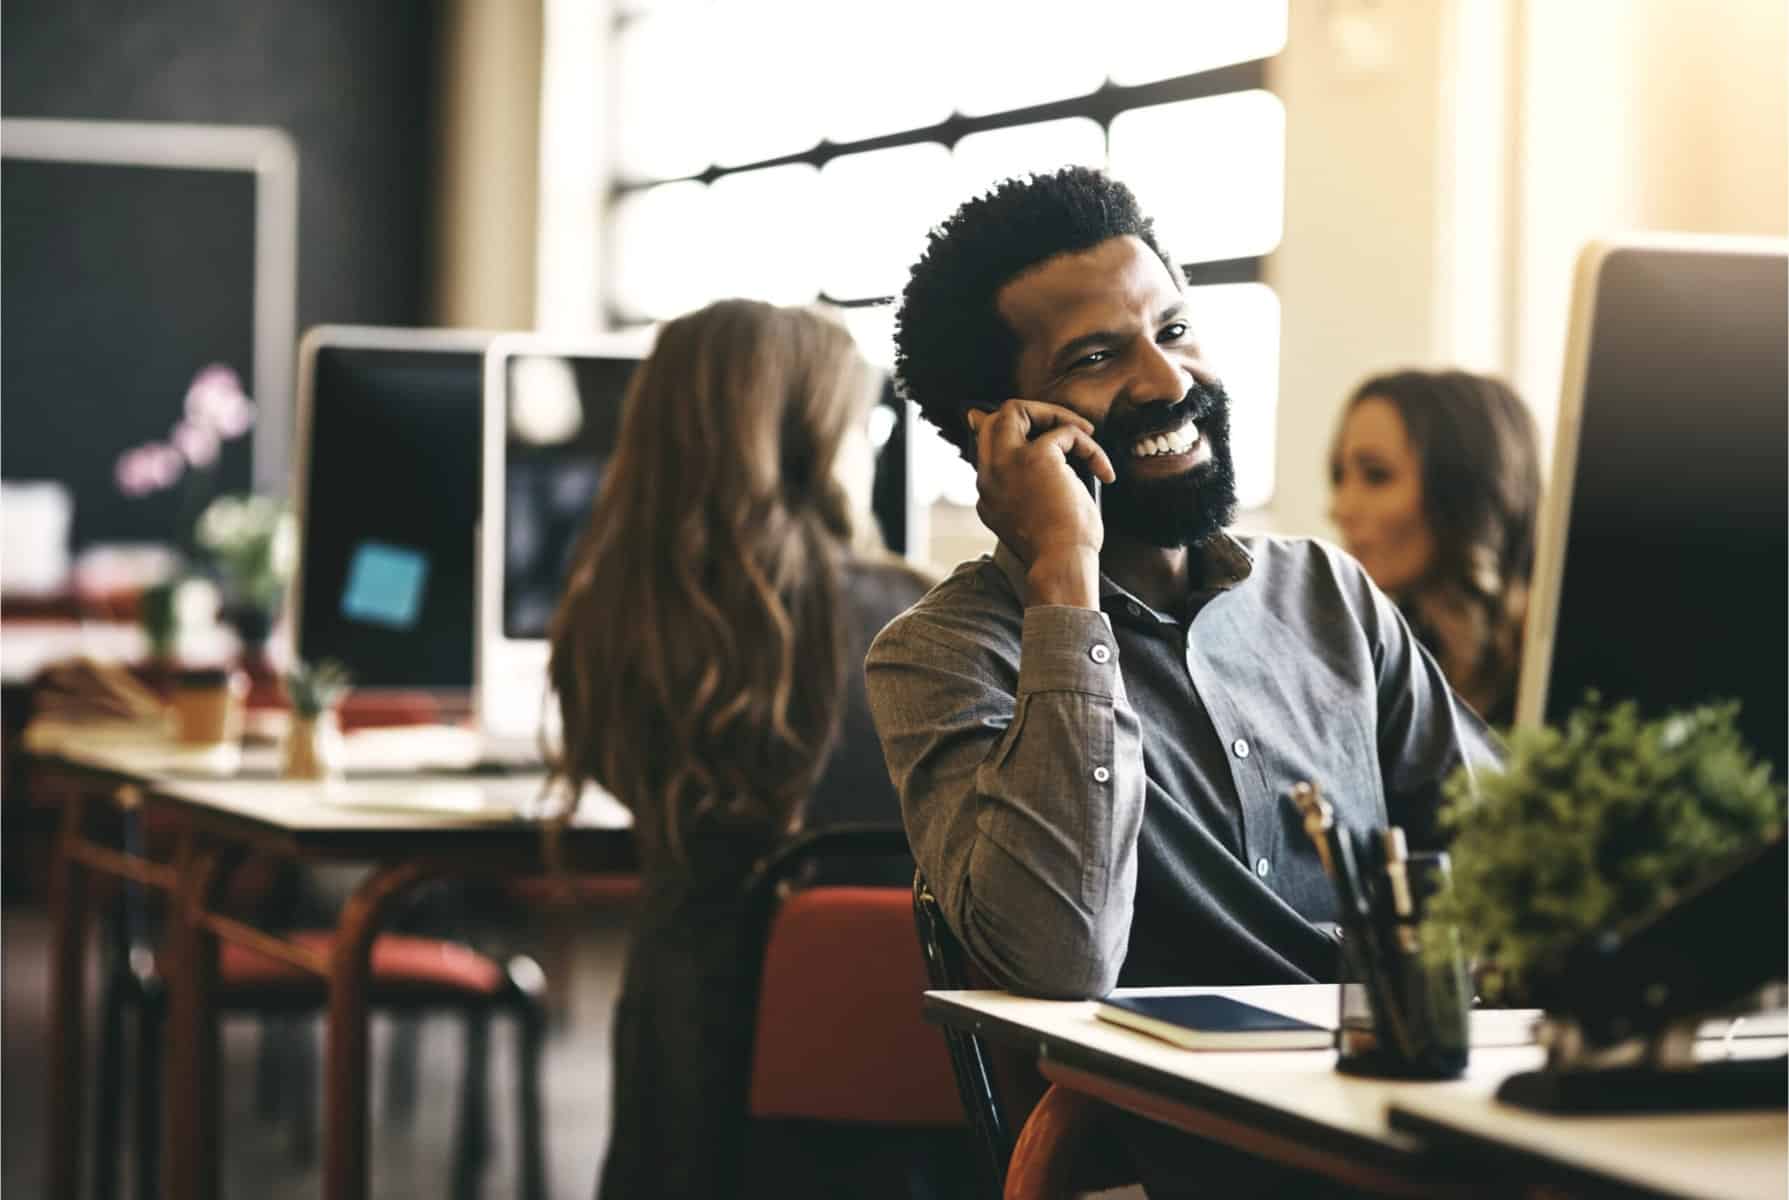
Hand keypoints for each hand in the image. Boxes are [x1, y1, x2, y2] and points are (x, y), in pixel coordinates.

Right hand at [967, 399, 1115, 608]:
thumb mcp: (1035, 518)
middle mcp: (989, 475)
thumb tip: (1043, 471)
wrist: (1060, 565)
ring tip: (1084, 436)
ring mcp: (1007, 463)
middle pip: (993, 420)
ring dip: (1054, 415)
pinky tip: (1103, 471)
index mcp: (987, 494)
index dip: (1018, 436)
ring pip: (1014, 410)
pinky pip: (1065, 433)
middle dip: (1031, 415)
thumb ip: (1028, 489)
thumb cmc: (1056, 550)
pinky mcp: (1035, 456)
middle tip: (1063, 430)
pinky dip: (1089, 447)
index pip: (985, 446)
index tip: (1044, 438)